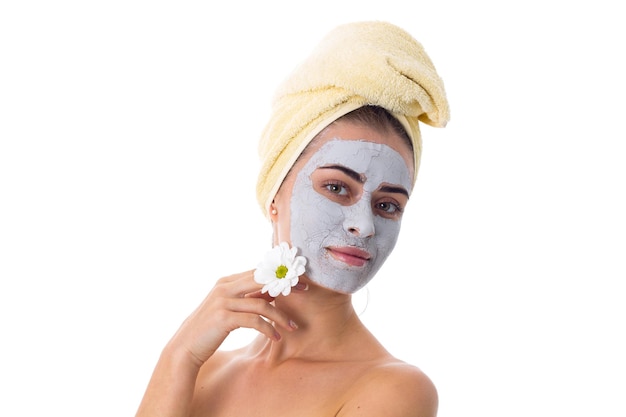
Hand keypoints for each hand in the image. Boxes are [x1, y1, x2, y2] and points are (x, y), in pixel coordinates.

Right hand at [166, 269, 300, 366]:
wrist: (186, 346)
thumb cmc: (210, 327)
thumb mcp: (228, 307)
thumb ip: (246, 297)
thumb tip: (272, 292)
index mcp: (227, 281)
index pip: (258, 272)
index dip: (280, 274)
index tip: (299, 280)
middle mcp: (225, 288)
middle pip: (262, 280)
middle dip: (285, 284)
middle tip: (304, 290)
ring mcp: (223, 302)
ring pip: (262, 303)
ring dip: (280, 316)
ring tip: (292, 326)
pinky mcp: (224, 318)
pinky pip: (254, 321)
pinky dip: (268, 329)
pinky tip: (276, 337)